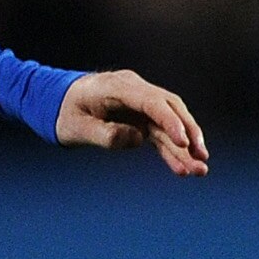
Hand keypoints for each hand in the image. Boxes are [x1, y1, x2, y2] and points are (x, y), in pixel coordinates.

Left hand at [56, 70, 206, 174]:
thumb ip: (105, 134)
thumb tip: (138, 139)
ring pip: (168, 125)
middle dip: (189, 135)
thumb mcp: (74, 127)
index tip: (183, 143)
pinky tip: (181, 169)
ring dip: (184, 148)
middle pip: (170, 110)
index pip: (152, 102)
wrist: (55, 101)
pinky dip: (170, 151)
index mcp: (117, 87)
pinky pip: (159, 134)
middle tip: (202, 160)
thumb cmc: (63, 112)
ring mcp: (140, 104)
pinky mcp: (141, 117)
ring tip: (199, 171)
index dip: (170, 122)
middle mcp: (135, 90)